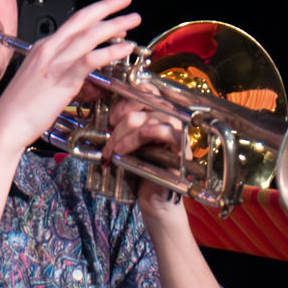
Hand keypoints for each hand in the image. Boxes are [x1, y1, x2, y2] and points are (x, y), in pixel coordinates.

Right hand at [0, 0, 142, 153]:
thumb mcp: (42, 80)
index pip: (73, 24)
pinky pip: (90, 59)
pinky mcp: (62, 79)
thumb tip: (83, 74)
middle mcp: (48, 50)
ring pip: (89, 35)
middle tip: (126, 0)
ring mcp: (55, 62)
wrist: (6, 124)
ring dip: (114, 25)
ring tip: (133, 19)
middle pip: (82, 20)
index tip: (112, 13)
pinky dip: (110, 51)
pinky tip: (124, 48)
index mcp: (43, 48)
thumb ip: (62, 71)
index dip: (95, 15)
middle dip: (107, 7)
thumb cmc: (21, 108)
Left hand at [103, 105, 191, 225]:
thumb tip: (106, 112)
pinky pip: (162, 130)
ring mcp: (178, 132)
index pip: (148, 91)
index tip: (112, 117)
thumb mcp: (126, 140)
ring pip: (148, 118)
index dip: (127, 99)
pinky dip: (137, 138)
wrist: (151, 197)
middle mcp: (172, 119)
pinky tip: (124, 150)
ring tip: (113, 149)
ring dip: (124, 133)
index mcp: (160, 113)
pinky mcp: (181, 147)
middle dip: (120, 121)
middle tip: (108, 139)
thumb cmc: (138, 169)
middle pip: (145, 103)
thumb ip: (123, 123)